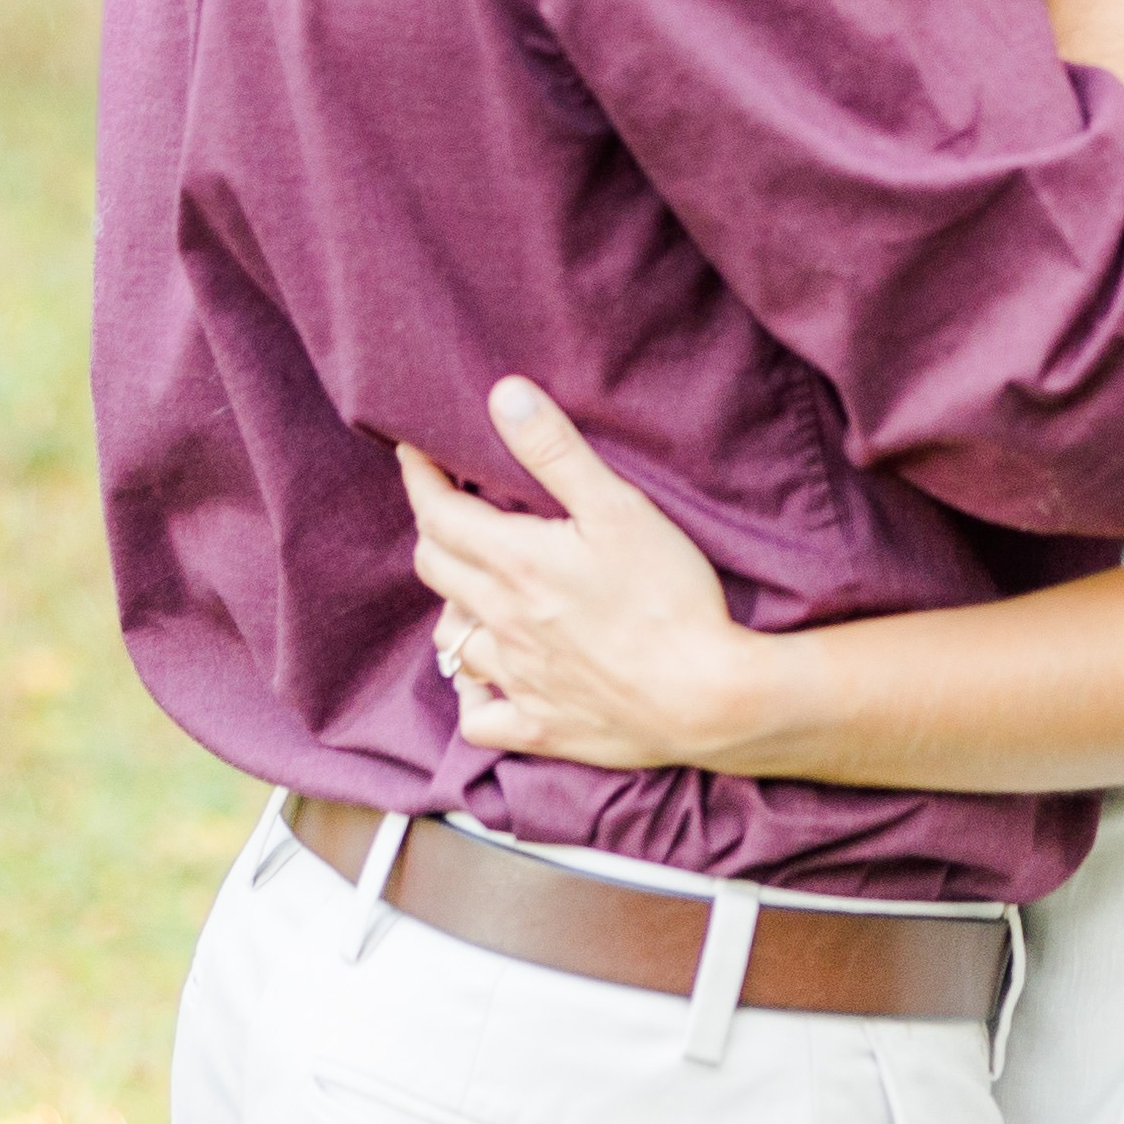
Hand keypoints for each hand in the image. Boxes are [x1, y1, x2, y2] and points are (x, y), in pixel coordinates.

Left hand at [395, 382, 763, 772]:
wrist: (708, 696)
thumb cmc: (670, 597)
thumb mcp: (619, 508)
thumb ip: (556, 451)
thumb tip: (502, 396)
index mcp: (517, 563)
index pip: (439, 512)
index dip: (420, 476)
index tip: (414, 452)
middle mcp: (502, 622)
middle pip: (435, 568)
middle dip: (434, 528)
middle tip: (449, 505)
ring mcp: (518, 680)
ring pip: (450, 639)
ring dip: (452, 604)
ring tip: (472, 585)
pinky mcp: (540, 727)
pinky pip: (479, 717)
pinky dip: (473, 693)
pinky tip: (487, 676)